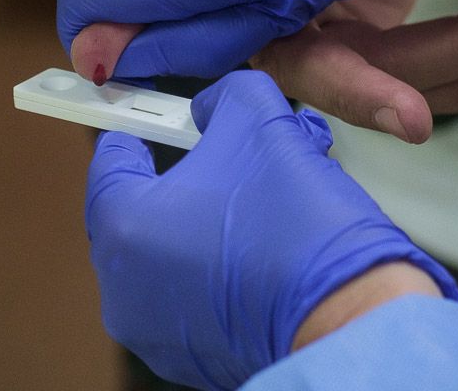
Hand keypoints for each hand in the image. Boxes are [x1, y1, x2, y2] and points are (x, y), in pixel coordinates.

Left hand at [85, 71, 457, 389]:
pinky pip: (191, 296)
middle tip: (220, 158)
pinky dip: (216, 269)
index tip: (153, 120)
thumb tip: (211, 107)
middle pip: (138, 211)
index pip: (110, 162)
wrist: (347, 313)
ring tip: (255, 200)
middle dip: (180, 179)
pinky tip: (260, 247)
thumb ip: (222, 98)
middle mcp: (124, 287)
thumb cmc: (297, 223)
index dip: (137, 130)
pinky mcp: (190, 358)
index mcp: (125, 227)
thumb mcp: (259, 120)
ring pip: (167, 255)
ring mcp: (154, 330)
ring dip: (202, 224)